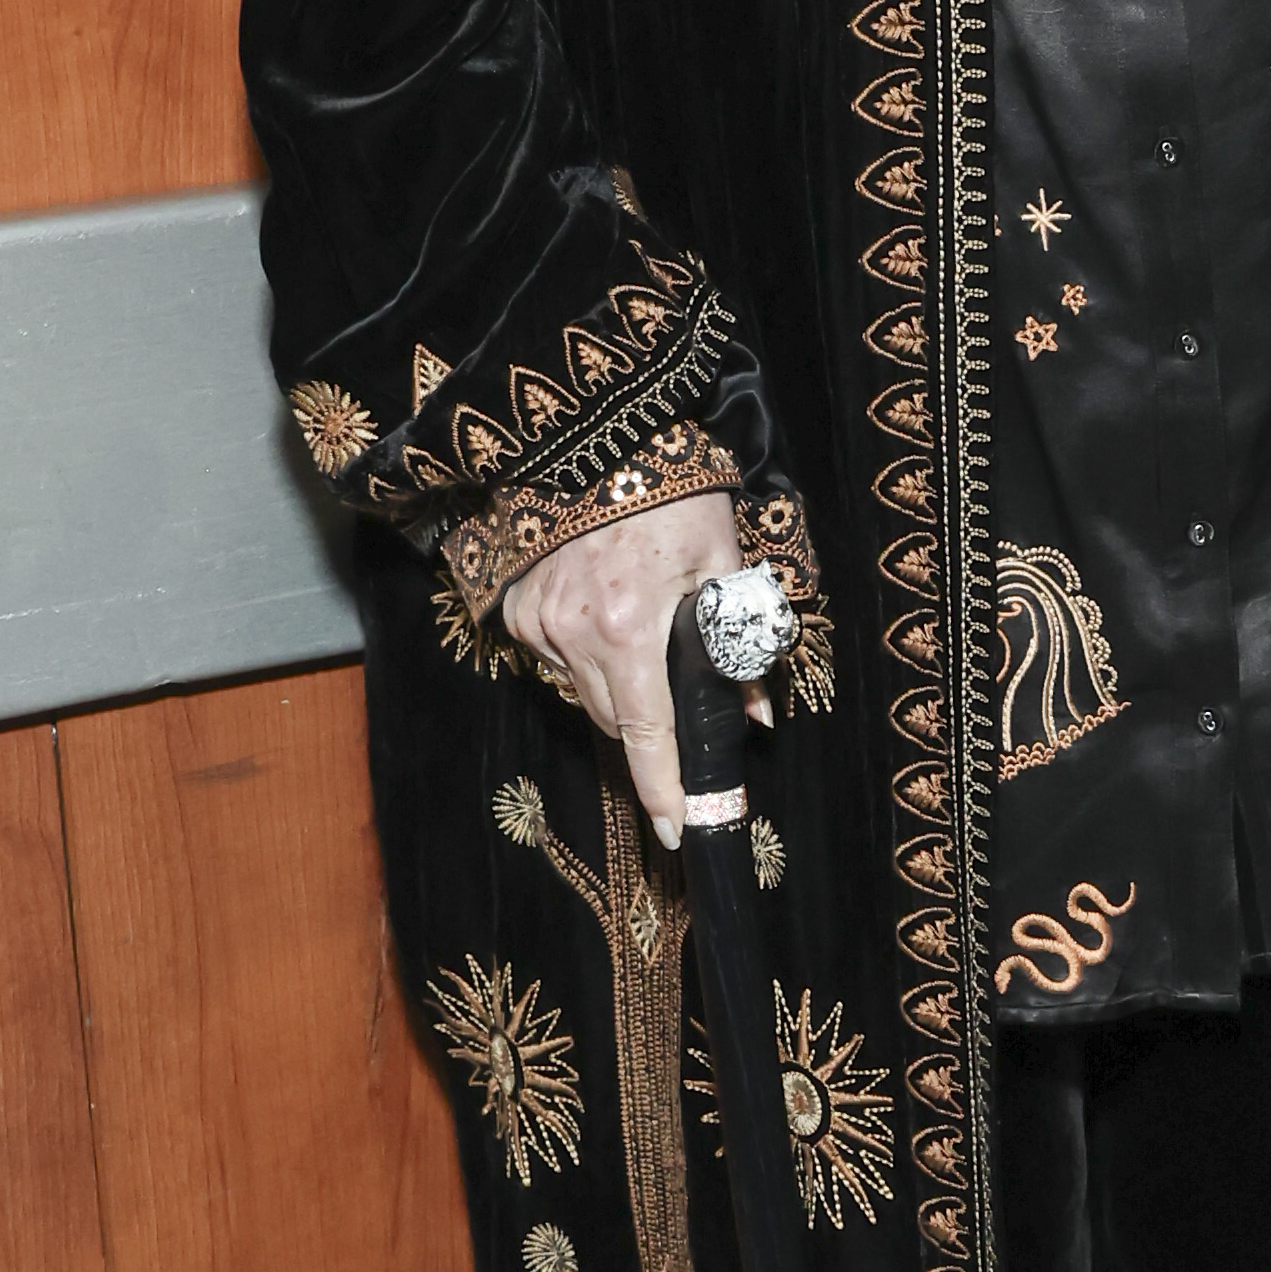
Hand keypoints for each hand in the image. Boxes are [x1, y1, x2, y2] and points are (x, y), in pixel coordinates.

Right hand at [501, 492, 747, 847]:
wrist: (600, 441)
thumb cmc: (674, 497)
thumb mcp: (724, 565)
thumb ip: (738, 644)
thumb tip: (752, 714)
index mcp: (629, 627)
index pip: (647, 732)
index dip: (661, 787)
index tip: (676, 830)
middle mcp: (573, 634)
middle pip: (615, 720)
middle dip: (651, 726)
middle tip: (681, 699)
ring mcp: (538, 623)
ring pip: (584, 693)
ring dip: (619, 687)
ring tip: (643, 630)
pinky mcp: (518, 610)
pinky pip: (556, 661)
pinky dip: (586, 656)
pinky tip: (609, 612)